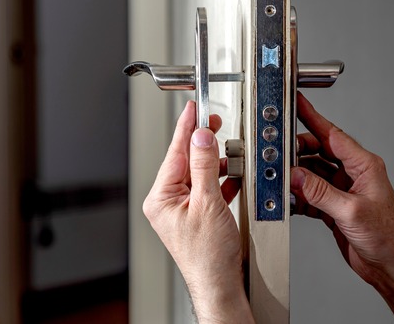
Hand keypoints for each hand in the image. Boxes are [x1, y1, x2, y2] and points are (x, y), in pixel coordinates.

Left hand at [143, 101, 252, 322]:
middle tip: (214, 124)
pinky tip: (232, 176)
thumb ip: (205, 165)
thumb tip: (202, 137)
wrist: (220, 284)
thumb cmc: (208, 256)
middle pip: (186, 161)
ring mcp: (181, 209)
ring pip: (199, 174)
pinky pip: (208, 188)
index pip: (175, 153)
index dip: (186, 128)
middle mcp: (167, 202)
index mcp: (160, 198)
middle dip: (203, 144)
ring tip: (230, 154)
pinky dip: (221, 180)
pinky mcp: (197, 215)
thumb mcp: (208, 202)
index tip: (193, 109)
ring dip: (216, 163)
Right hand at [291, 94, 393, 322]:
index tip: (297, 104)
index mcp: (364, 166)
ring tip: (280, 177)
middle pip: (319, 152)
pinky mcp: (335, 208)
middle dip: (297, 151)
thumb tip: (297, 175)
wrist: (392, 265)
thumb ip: (321, 192)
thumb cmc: (388, 237)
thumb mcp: (351, 211)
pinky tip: (289, 199)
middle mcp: (354, 175)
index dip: (313, 118)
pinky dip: (299, 196)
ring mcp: (344, 191)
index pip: (333, 135)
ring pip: (313, 174)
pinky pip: (312, 194)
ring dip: (297, 176)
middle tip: (278, 152)